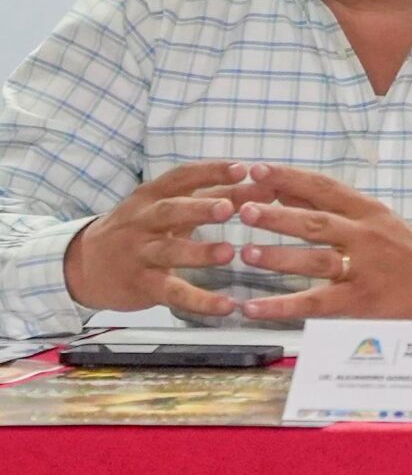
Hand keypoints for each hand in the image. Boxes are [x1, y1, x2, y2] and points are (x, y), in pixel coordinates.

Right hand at [62, 160, 260, 314]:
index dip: (211, 172)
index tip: (243, 168)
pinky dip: (199, 301)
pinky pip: (172, 293)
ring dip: (198, 252)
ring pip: (168, 251)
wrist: (82, 266)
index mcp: (152, 196)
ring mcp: (139, 254)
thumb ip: (215, 197)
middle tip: (230, 208)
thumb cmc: (140, 229)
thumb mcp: (169, 208)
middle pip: (170, 211)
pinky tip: (226, 306)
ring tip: (228, 253)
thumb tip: (266, 186)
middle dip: (200, 209)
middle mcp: (142, 221)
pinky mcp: (141, 285)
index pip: (182, 177)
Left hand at [230, 164, 411, 321]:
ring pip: (316, 260)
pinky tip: (253, 307)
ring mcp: (364, 268)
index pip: (324, 188)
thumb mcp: (377, 220)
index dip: (289, 177)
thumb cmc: (408, 249)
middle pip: (317, 223)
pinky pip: (316, 303)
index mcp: (368, 211)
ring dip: (279, 257)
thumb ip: (332, 208)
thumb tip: (283, 191)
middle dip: (277, 215)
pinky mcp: (361, 300)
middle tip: (243, 209)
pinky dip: (282, 306)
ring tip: (246, 253)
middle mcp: (366, 236)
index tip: (256, 170)